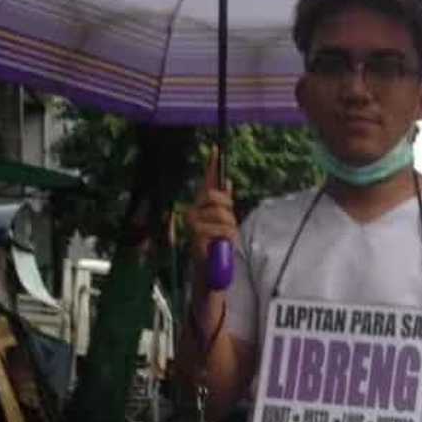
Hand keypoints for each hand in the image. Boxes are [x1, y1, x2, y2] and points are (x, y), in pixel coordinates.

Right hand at [188, 146, 238, 270]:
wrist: (209, 273)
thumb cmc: (216, 248)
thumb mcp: (224, 224)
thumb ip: (224, 205)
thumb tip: (227, 182)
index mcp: (201, 207)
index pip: (206, 182)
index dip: (212, 165)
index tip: (216, 149)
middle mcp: (192, 211)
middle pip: (215, 196)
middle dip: (227, 209)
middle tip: (230, 225)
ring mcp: (192, 222)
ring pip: (221, 214)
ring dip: (230, 228)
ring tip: (225, 240)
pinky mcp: (196, 234)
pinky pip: (221, 228)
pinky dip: (227, 237)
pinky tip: (222, 245)